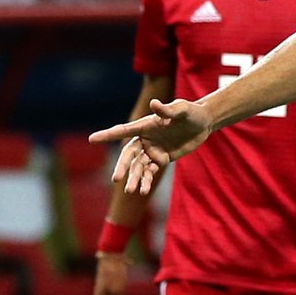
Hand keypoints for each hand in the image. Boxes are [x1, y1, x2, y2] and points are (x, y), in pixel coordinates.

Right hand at [90, 100, 214, 194]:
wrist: (203, 123)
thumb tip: (154, 103)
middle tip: (116, 178)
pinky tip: (143, 190)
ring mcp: (153, 150)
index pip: (123, 130)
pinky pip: (151, 172)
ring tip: (131, 191)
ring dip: (134, 178)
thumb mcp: (182, 109)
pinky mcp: (162, 159)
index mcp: (146, 125)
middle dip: (122, 166)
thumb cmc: (191, 112)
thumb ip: (168, 109)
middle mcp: (146, 138)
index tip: (92, 139)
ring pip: (138, 166)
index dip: (107, 135)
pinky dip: (147, 181)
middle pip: (129, 154)